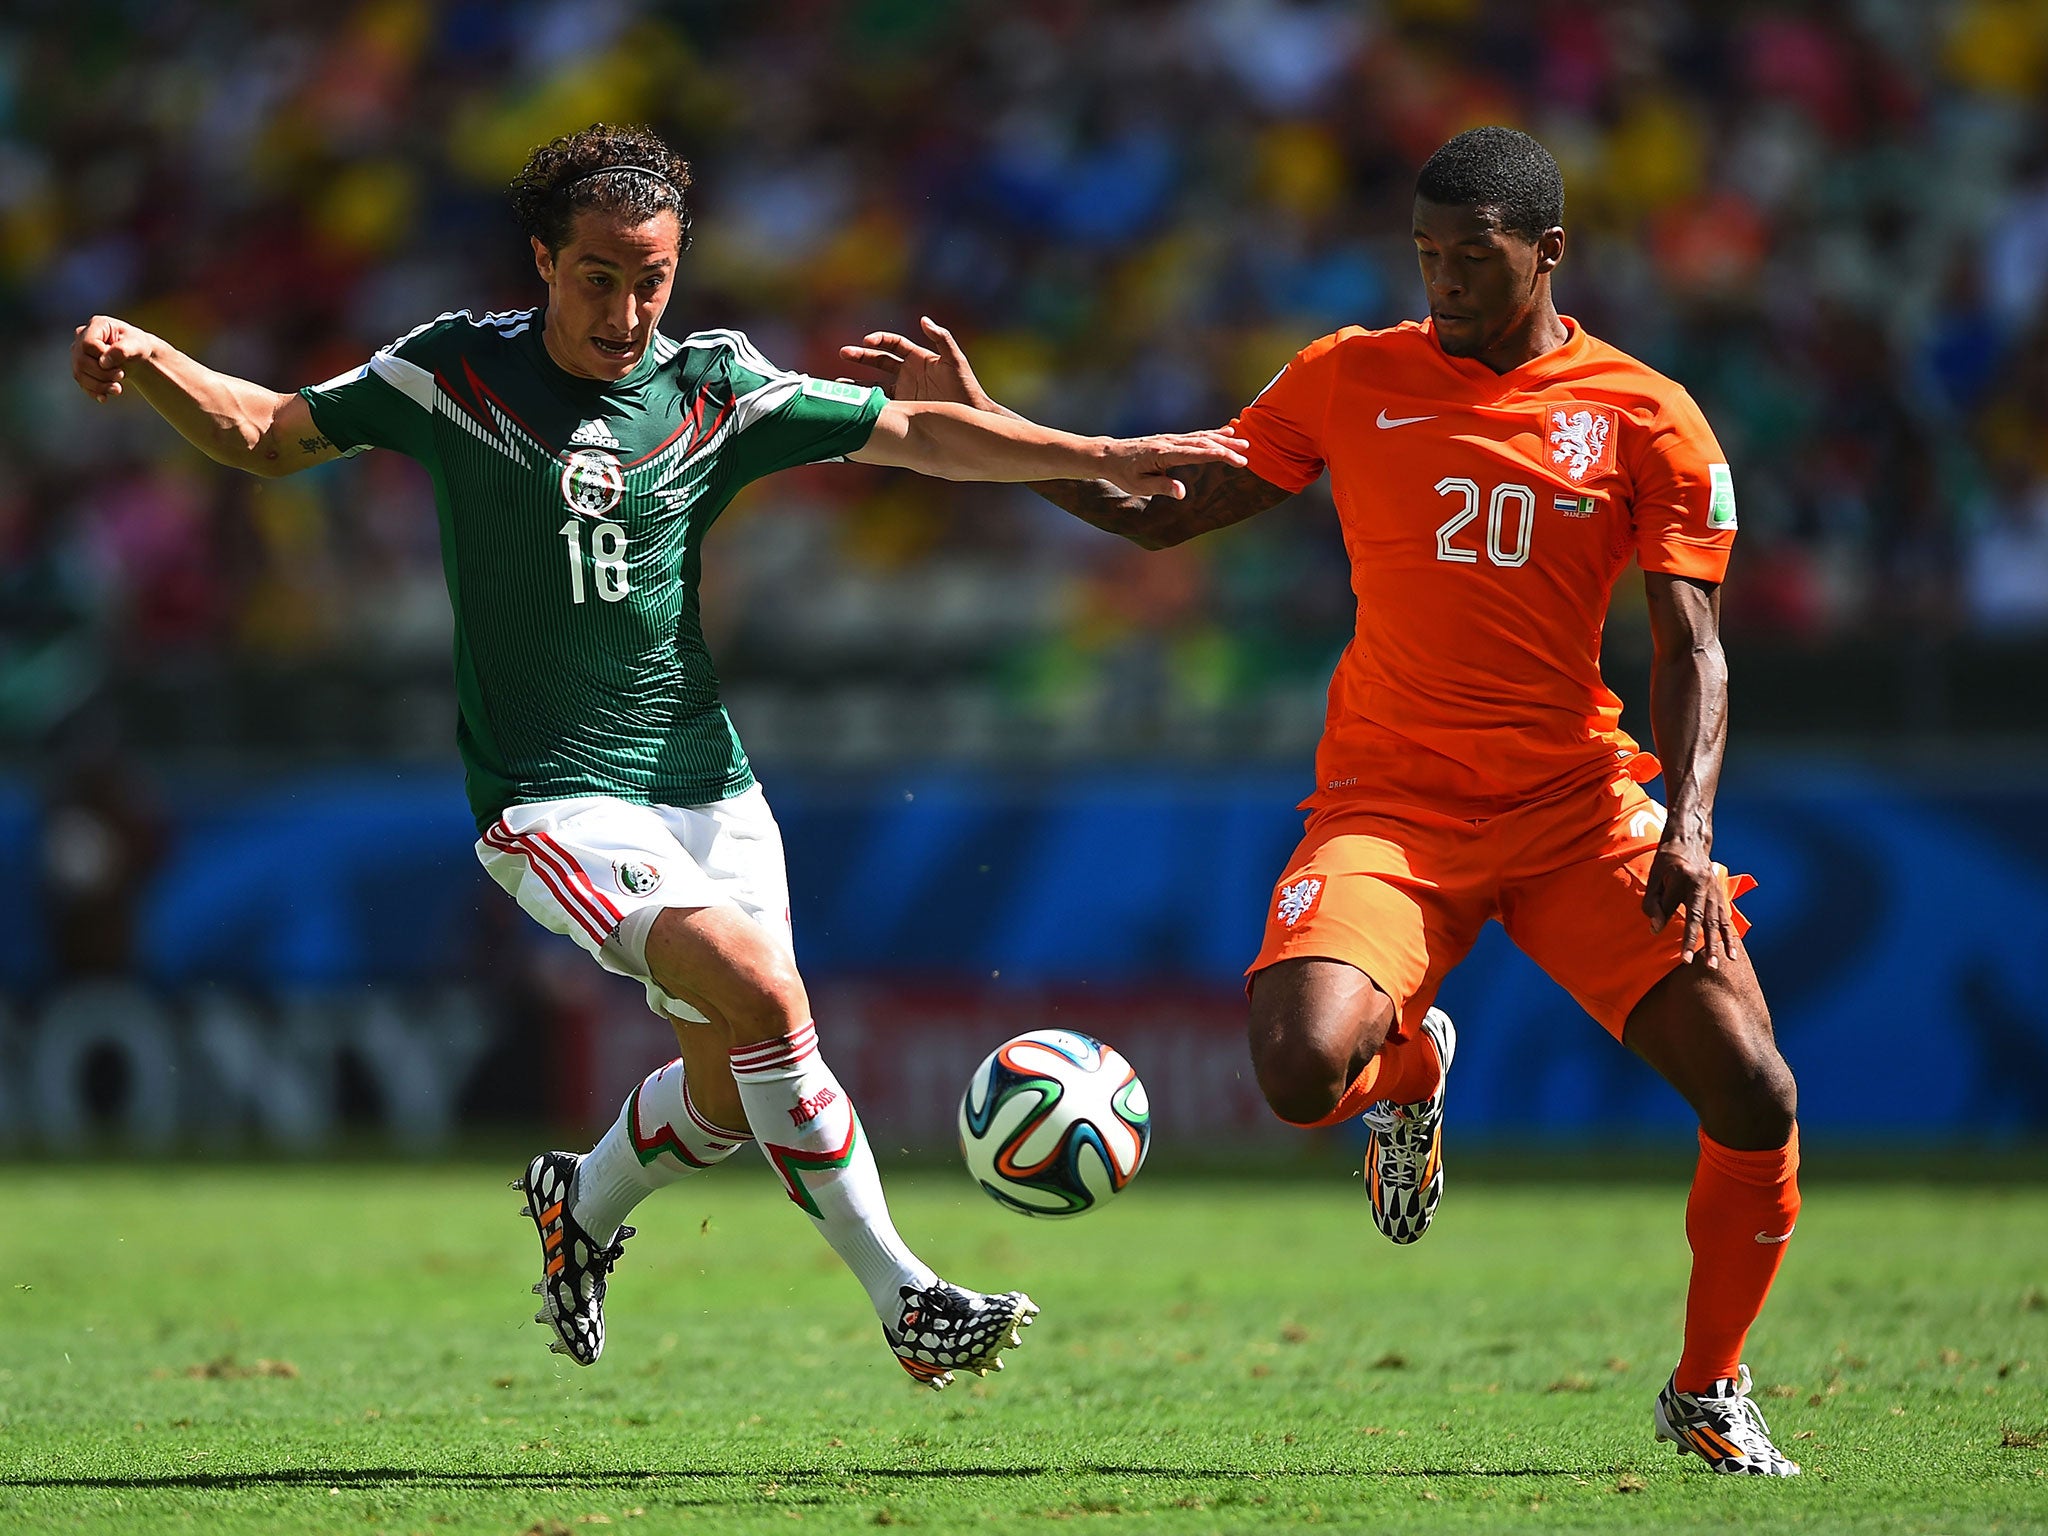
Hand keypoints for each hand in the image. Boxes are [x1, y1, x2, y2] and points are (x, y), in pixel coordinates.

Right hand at [72, 316, 154, 402]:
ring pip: (79, 373)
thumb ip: (122, 350)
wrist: (137, 357)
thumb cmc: (138, 346)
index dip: (101, 357)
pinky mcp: (80, 367)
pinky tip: (105, 397)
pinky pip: (82, 382)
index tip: (119, 363)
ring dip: (99, 385)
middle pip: (81, 360)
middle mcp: (81, 336)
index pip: (88, 344)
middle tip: (121, 376)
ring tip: (118, 389)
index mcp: (97, 325)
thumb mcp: (137, 345)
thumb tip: (103, 362)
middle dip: (103, 374)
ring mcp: (78, 352)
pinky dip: (94, 391)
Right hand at [839, 316, 995, 408]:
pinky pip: (881, 404)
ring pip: (874, 384)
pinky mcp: (903, 409)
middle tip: (844, 354)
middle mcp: (908, 373)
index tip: (868, 341)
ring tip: (839, 384)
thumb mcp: (955, 360)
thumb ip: (941, 338)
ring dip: (857, 383)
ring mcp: (904, 392)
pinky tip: (853, 405)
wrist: (970, 417)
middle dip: (861, 356)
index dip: (880, 340)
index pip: (893, 344)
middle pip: (878, 360)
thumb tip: (924, 320)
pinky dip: (866, 404)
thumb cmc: (965, 388)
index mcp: (918, 358)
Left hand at [1095, 430, 1249, 498]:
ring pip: (1202, 437)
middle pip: (1203, 442)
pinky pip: (1196, 436)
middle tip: (1247, 454)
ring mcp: (1171, 439)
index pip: (1196, 453)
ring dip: (1224, 439)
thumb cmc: (1123, 473)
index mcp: (1163, 453)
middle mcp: (1169, 442)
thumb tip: (1182, 493)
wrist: (1110, 455)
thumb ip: (1161, 487)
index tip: (1237, 460)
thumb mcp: (1138, 485)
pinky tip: (1227, 433)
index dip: (1218, 455)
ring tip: (1244, 442)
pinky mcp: (1171, 439)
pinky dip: (1213, 434)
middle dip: (1227, 448)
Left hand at [1642, 834, 1738, 968]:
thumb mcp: (1654, 875)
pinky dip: (1728, 937)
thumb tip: (1656, 929)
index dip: (1663, 917)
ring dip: (1715, 945)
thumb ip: (1652, 902)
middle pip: (1700, 917)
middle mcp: (1702, 884)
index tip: (1659, 933)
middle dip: (1697, 942)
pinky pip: (1725, 919)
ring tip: (1714, 965)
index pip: (1671, 903)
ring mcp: (1714, 890)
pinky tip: (1731, 954)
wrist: (1690, 841)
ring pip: (1715, 921)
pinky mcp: (1720, 895)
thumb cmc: (1667, 860)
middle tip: (1691, 963)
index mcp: (1682, 876)